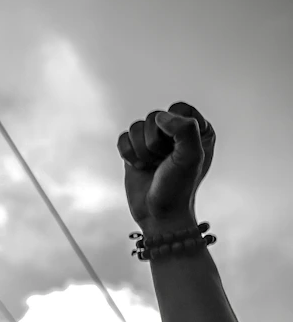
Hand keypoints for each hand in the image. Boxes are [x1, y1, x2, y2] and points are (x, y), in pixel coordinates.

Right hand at [120, 101, 215, 233]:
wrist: (158, 213)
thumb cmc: (179, 187)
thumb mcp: (191, 156)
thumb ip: (184, 129)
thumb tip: (160, 118)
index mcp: (197, 130)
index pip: (179, 109)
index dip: (173, 125)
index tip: (176, 147)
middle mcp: (175, 133)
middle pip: (155, 117)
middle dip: (154, 142)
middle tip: (162, 161)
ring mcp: (153, 142)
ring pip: (136, 127)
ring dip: (141, 151)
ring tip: (151, 165)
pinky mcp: (134, 151)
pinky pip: (123, 138)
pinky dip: (128, 154)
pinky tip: (139, 167)